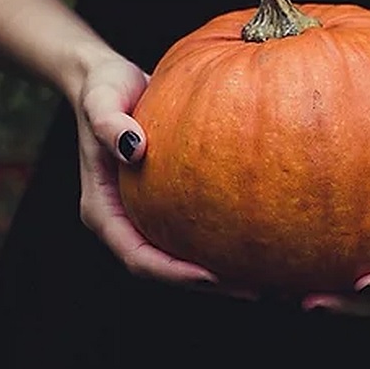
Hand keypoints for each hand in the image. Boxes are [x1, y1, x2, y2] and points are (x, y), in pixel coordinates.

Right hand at [73, 56, 254, 299]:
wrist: (110, 80)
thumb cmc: (103, 88)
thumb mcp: (101, 100)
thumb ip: (109, 123)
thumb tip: (134, 148)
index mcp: (103, 211)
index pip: (138, 258)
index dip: (173, 273)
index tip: (211, 276)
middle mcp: (124, 221)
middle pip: (165, 268)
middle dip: (207, 284)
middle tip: (256, 289)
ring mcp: (145, 215)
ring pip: (182, 256)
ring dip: (221, 272)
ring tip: (268, 277)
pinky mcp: (167, 203)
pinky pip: (196, 230)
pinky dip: (223, 240)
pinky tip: (261, 238)